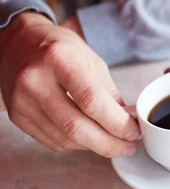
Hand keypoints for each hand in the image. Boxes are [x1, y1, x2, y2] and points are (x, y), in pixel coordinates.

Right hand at [0, 12, 138, 156]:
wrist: (18, 42)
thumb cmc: (58, 47)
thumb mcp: (90, 59)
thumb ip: (108, 91)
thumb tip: (127, 120)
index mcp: (59, 59)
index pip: (92, 101)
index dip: (117, 123)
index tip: (133, 132)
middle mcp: (35, 80)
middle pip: (76, 126)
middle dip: (108, 143)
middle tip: (128, 146)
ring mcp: (22, 101)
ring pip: (64, 138)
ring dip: (94, 146)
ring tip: (114, 144)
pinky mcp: (17, 116)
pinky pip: (51, 140)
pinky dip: (76, 144)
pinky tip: (90, 140)